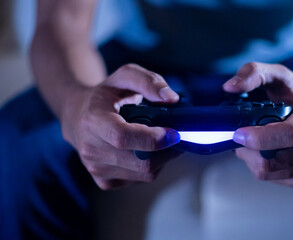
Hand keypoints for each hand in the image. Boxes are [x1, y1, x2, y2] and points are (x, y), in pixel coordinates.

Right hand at [61, 64, 181, 189]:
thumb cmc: (106, 95)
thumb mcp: (126, 76)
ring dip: (162, 158)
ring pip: (145, 174)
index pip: (123, 137)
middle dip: (167, 150)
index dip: (153, 139)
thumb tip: (172, 99)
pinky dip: (151, 167)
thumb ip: (149, 82)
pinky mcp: (105, 182)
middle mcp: (91, 149)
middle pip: (141, 161)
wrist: (78, 116)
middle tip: (177, 136)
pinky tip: (146, 151)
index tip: (174, 133)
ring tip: (161, 140)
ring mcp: (96, 169)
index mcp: (93, 121)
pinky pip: (140, 180)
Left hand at [223, 62, 292, 187]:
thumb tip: (229, 87)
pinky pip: (271, 178)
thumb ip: (254, 73)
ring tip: (253, 140)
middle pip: (272, 161)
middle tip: (241, 133)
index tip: (238, 133)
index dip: (260, 138)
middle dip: (248, 148)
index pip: (289, 135)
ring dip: (251, 157)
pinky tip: (265, 151)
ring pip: (267, 172)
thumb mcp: (281, 75)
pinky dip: (260, 165)